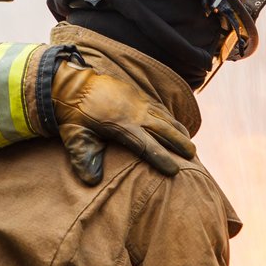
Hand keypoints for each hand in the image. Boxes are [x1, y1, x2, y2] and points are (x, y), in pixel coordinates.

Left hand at [50, 60, 195, 183]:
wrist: (73, 84)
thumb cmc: (73, 115)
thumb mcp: (75, 137)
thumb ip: (84, 158)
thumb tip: (92, 181)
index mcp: (121, 126)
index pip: (146, 145)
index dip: (161, 158)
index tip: (174, 170)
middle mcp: (135, 114)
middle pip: (163, 130)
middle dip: (179, 143)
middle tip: (192, 156)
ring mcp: (138, 102)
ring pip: (164, 118)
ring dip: (178, 131)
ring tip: (190, 145)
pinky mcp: (137, 96)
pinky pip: (159, 109)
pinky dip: (170, 119)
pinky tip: (176, 127)